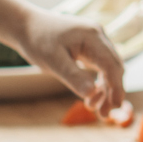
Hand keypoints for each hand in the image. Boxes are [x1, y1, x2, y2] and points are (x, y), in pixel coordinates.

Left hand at [10, 4, 124, 112]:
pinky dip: (98, 82)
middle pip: (114, 67)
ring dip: (106, 90)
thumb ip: (73, 76)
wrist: (26, 26)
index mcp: (93, 36)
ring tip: (99, 110)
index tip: (116, 105)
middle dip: (112, 92)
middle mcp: (98, 37)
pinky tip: (93, 96)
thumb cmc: (37, 40)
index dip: (116, 86)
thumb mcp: (53, 61)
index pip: (112, 64)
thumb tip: (92, 94)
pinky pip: (100, 67)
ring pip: (108, 69)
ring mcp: (95, 42)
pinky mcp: (89, 48)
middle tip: (104, 115)